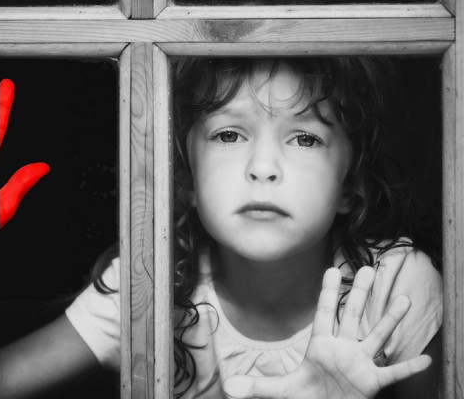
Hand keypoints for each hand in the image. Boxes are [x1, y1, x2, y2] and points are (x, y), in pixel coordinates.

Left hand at [222, 266, 431, 398]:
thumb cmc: (306, 397)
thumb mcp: (281, 392)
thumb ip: (256, 387)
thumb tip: (228, 387)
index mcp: (321, 346)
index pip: (324, 314)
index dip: (328, 292)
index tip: (332, 268)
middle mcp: (343, 349)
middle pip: (353, 316)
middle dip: (361, 293)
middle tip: (369, 268)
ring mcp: (359, 364)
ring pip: (377, 336)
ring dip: (390, 320)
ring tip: (403, 300)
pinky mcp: (372, 383)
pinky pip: (394, 373)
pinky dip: (408, 367)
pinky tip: (426, 358)